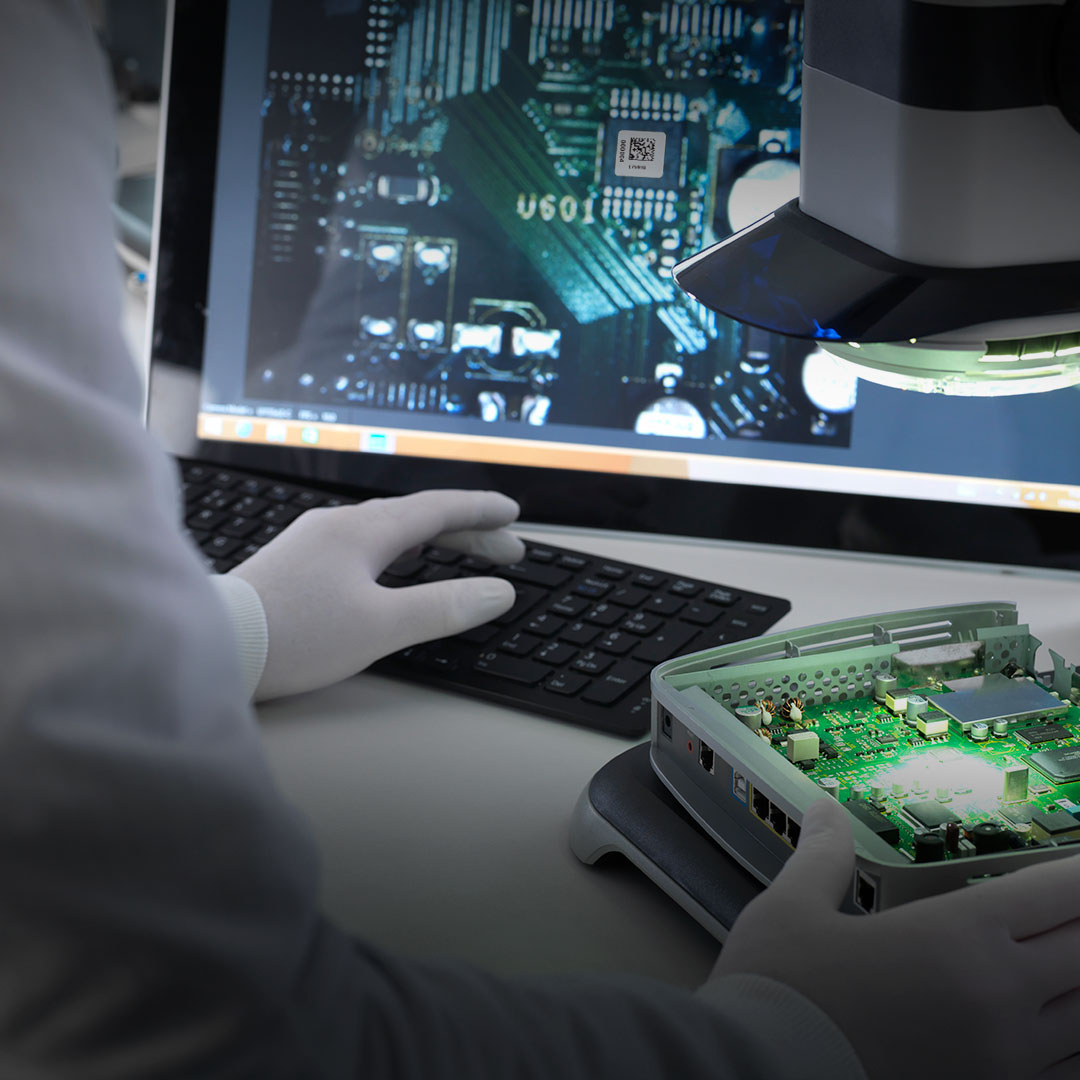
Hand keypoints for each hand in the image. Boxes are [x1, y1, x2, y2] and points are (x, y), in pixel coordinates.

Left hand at [230, 489, 523, 700]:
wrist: (213, 644)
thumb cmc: (294, 635)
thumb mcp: (381, 626)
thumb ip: (445, 607)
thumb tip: (498, 592)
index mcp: (362, 530)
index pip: (437, 508)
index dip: (480, 511)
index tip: (512, 515)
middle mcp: (337, 524)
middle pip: (415, 516)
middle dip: (465, 530)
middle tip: (504, 549)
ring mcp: (313, 540)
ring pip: (388, 529)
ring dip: (431, 539)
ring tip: (460, 554)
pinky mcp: (296, 563)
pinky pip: (363, 543)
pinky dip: (398, 550)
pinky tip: (395, 568)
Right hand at [709, 796, 1079, 1079]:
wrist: (760, 1074)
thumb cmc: (780, 994)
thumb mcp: (793, 907)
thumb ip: (824, 855)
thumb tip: (825, 811)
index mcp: (955, 937)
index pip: (1054, 894)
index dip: (1078, 875)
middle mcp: (997, 996)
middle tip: (1074, 905)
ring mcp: (1004, 1058)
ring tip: (1069, 960)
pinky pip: (1066, 1070)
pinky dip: (1073, 1042)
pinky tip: (1059, 1023)